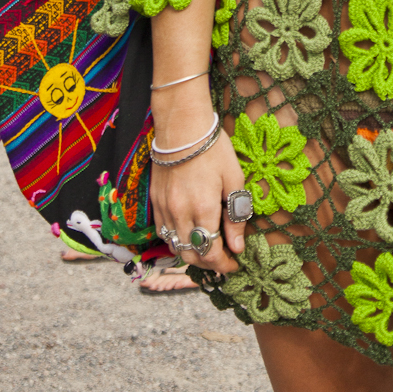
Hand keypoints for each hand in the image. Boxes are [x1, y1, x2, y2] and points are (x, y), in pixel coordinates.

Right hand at [149, 129, 246, 276]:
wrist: (182, 126)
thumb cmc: (213, 149)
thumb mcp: (234, 179)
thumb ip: (235, 216)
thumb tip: (237, 246)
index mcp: (203, 209)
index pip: (212, 252)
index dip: (224, 265)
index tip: (234, 264)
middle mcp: (180, 214)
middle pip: (191, 255)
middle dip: (209, 265)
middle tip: (223, 261)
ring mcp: (164, 209)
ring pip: (175, 247)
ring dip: (191, 255)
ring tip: (207, 250)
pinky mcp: (155, 201)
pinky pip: (164, 232)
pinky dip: (177, 241)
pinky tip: (189, 234)